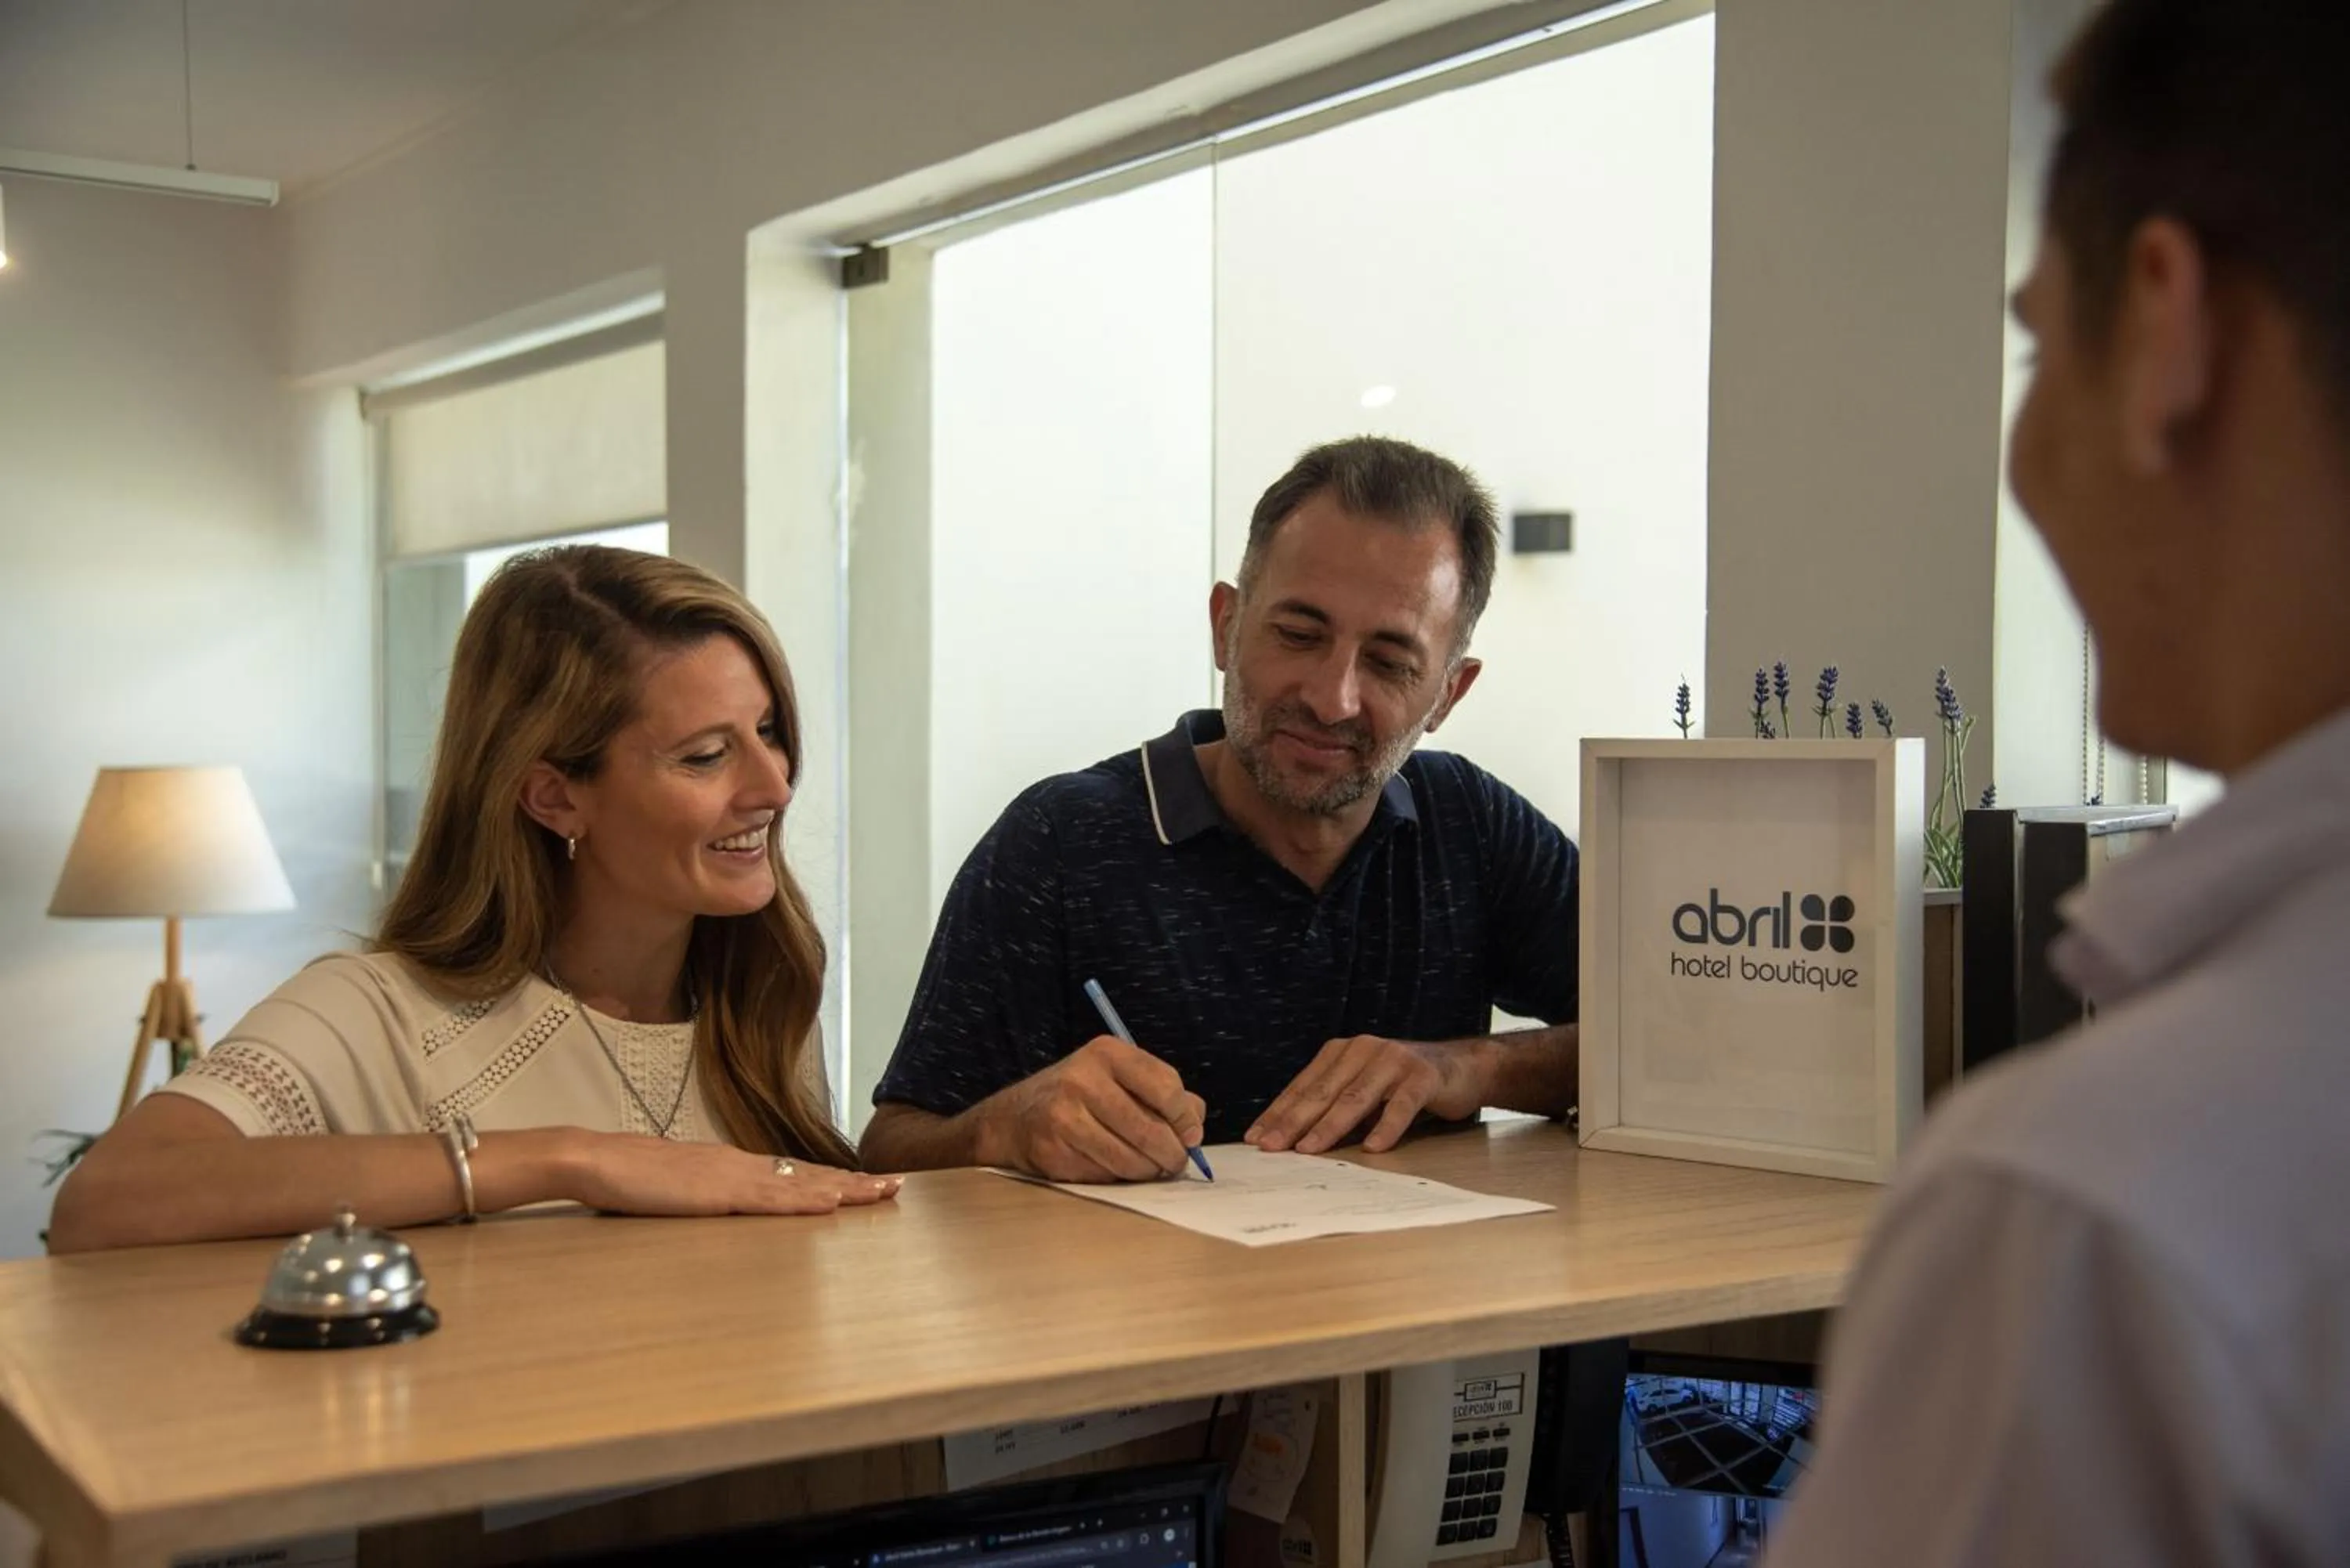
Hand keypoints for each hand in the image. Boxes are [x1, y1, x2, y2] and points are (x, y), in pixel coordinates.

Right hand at [570, 1133, 900, 1216]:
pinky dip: (805, 1201)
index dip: (830, 1179)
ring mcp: (732, 1176)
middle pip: (809, 1174)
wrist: (597, 1160)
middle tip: (895, 1186)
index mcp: (732, 1165)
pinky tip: (830, 1205)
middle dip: (854, 1182)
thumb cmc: (630, 1178)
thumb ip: (706, 1196)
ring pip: (801, 1183)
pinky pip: (771, 1199)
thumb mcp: (678, 1190)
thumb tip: (726, 1207)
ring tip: (881, 1193)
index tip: (865, 1183)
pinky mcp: (718, 1193)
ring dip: (844, 1190)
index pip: (793, 1173)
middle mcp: (741, 1165)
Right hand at [975, 1037, 1207, 1183]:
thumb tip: (1195, 1125)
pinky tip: (1115, 1169)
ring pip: (1131, 1160)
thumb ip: (1161, 1092)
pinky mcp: (1053, 1151)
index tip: (1191, 1136)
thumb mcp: (1116, 1076)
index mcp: (1107, 1053)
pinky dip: (1119, 1179)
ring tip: (1150, 1168)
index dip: (1185, 1118)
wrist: (1012, 1119)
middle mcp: (1083, 1080)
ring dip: (1148, 1171)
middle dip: (1172, 1154)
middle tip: (1176, 1162)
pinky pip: (1106, 1176)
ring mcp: (1064, 1117)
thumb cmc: (1079, 1096)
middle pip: (1151, 1130)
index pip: (1166, 1086)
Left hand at [1247, 1035, 1483, 1154]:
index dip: (1278, 1112)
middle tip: (1270, 1147)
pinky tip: (1373, 1148)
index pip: (1303, 1086)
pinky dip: (1386, 1127)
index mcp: (1341, 1052)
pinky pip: (1401, 1105)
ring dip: (1329, 1126)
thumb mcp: (1363, 1088)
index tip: (1254, 1138)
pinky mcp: (1422, 1076)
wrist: (1461, 1066)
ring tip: (1308, 1150)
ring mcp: (1393, 1060)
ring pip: (1355, 1098)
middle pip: (1322, 1092)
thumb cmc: (1403, 1084)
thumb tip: (1291, 1139)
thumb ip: (1333, 1104)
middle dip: (1292, 1122)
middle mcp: (1363, 1050)